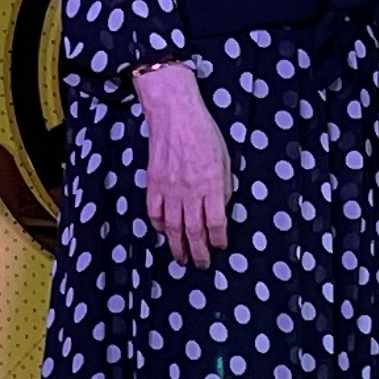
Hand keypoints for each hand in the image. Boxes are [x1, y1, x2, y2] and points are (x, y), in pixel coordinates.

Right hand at [134, 63, 230, 267]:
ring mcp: (169, 189)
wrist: (174, 113)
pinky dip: (158, 227)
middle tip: (201, 264)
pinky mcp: (153, 184)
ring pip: (172, 227)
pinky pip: (154, 213)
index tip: (220, 246)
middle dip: (198, 252)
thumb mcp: (225, 158)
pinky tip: (164, 233)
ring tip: (181, 259)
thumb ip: (224, 187)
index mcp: (211, 184)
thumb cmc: (203, 132)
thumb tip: (221, 209)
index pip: (215, 223)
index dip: (218, 240)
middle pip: (193, 232)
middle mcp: (189, 191)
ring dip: (177, 246)